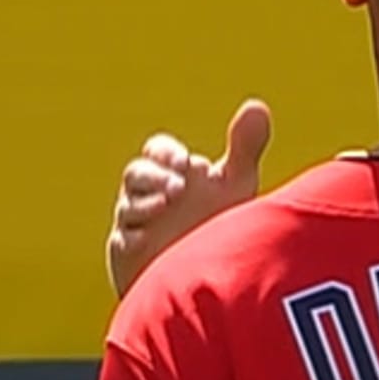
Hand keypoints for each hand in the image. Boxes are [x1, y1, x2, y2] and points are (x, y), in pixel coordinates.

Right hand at [107, 99, 270, 297]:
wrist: (205, 273)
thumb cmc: (218, 223)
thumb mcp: (235, 185)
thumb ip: (244, 147)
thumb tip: (257, 105)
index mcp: (172, 174)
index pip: (157, 150)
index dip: (166, 151)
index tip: (184, 160)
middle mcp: (149, 195)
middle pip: (136, 173)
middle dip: (154, 176)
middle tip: (178, 187)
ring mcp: (136, 225)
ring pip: (126, 205)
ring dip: (143, 203)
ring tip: (166, 205)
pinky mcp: (128, 255)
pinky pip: (122, 241)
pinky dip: (132, 238)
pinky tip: (148, 239)